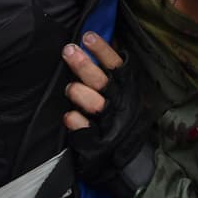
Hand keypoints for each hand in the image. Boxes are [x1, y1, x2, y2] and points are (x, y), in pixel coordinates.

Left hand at [63, 32, 154, 197]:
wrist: (129, 161)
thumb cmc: (122, 117)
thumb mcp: (125, 91)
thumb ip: (110, 69)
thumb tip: (94, 39)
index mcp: (126, 89)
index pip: (116, 65)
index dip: (102, 50)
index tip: (87, 36)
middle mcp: (119, 104)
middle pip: (101, 81)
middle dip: (84, 65)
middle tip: (68, 50)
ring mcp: (107, 124)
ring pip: (95, 104)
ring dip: (80, 93)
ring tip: (70, 88)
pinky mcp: (95, 142)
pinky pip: (84, 129)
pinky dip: (75, 121)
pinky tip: (69, 116)